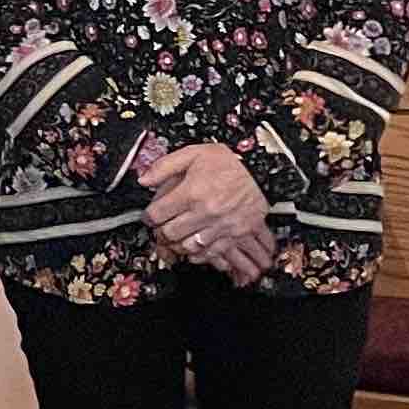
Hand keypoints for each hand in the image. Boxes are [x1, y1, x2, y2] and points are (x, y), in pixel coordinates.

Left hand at [144, 141, 272, 273]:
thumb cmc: (229, 163)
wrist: (263, 171)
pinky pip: (210, 254)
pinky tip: (194, 245)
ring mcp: (221, 226)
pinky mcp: (235, 235)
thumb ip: (164, 166)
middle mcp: (205, 212)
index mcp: (192, 192)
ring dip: (177, 244)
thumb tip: (144, 180)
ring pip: (187, 247)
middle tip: (161, 228)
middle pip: (169, 234)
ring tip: (176, 237)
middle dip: (160, 232)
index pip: (157, 214)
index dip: (148, 217)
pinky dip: (198, 253)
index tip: (150, 216)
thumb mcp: (194, 154)